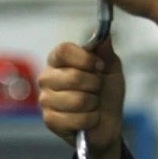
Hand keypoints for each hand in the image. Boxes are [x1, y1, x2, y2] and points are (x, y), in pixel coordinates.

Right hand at [38, 37, 124, 158]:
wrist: (108, 123)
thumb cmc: (106, 93)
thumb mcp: (111, 69)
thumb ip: (105, 52)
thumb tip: (104, 35)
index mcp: (59, 61)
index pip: (63, 50)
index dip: (85, 59)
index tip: (99, 67)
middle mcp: (47, 77)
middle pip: (72, 76)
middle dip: (95, 86)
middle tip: (97, 90)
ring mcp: (46, 100)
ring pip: (76, 99)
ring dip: (93, 104)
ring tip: (92, 105)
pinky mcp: (50, 120)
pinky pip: (74, 119)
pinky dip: (89, 120)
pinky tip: (88, 119)